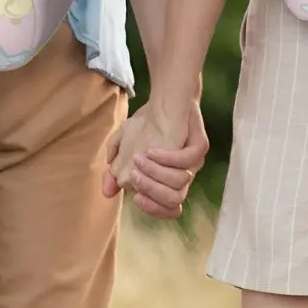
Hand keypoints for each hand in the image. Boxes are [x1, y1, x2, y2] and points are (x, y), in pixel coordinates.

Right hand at [102, 99, 207, 219]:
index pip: (168, 209)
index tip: (135, 197)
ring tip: (139, 159)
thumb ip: (114, 169)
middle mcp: (183, 176)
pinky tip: (151, 150)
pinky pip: (187, 160)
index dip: (153, 209)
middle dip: (151, 191)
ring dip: (156, 174)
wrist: (166, 98)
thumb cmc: (146, 125)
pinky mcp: (200, 146)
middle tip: (134, 175)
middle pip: (174, 200)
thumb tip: (107, 192)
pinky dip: (167, 158)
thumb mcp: (124, 145)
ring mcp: (194, 162)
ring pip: (180, 183)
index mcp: (169, 181)